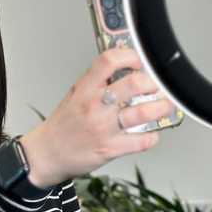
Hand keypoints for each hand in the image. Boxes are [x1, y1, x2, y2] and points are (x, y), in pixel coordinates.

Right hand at [20, 48, 176, 187]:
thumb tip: (123, 70)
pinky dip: (152, 137)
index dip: (130, 57)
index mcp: (85, 89)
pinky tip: (150, 133)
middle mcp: (95, 105)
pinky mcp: (110, 148)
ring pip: (144, 112)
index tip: (139, 62)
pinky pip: (142, 141)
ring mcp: (103, 127)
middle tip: (157, 86)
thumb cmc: (62, 125)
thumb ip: (96, 83)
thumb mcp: (74, 95)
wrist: (46, 154)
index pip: (109, 61)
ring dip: (162, 107)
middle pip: (134, 84)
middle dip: (154, 83)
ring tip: (164, 106)